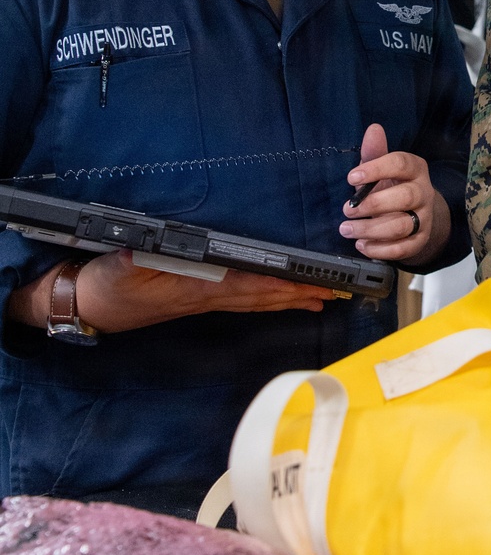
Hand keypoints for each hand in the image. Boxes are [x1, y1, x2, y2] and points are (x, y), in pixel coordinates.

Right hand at [8, 252, 339, 334]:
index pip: (250, 285)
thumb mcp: (121, 268)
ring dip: (291, 299)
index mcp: (198, 287)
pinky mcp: (199, 296)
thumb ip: (139, 257)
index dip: (282, 285)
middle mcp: (209, 295)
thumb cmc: (107, 286)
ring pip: (258, 299)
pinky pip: (244, 298)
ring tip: (323, 299)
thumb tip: (153, 247)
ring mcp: (206, 298)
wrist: (89, 306)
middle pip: (265, 296)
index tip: (312, 285)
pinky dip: (268, 297)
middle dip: (301, 294)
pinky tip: (282, 298)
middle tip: (337, 293)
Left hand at [341, 123, 450, 264]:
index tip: (351, 177)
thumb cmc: (392, 185)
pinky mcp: (420, 240)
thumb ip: (375, 152)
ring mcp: (424, 218)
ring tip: (347, 229)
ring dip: (371, 229)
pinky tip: (362, 244)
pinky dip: (380, 249)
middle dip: (373, 205)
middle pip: (405, 197)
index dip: (376, 169)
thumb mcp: (382, 168)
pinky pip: (403, 248)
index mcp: (415, 169)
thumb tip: (373, 129)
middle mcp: (424, 192)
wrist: (414, 213)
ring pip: (402, 226)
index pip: (401, 164)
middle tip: (347, 210)